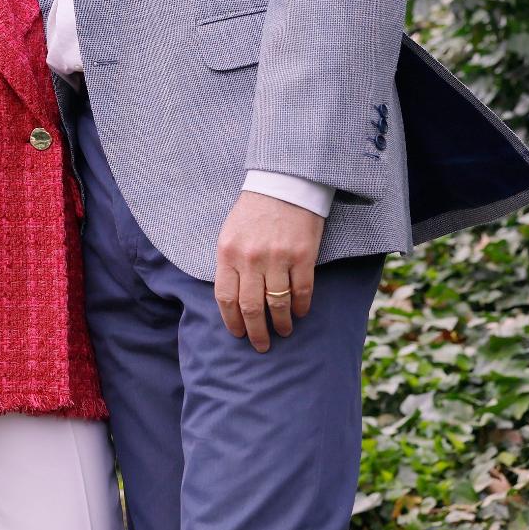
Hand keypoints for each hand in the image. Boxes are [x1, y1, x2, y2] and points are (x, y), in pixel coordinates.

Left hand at [213, 191, 323, 351]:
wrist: (282, 184)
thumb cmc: (253, 211)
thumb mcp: (230, 234)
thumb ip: (229, 264)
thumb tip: (232, 299)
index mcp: (228, 252)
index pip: (226, 298)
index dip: (232, 321)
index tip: (238, 334)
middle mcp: (250, 258)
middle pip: (251, 308)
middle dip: (256, 333)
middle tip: (261, 345)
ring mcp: (277, 258)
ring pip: (278, 304)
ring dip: (281, 324)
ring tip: (283, 331)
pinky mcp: (302, 256)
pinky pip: (302, 291)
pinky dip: (301, 307)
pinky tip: (300, 312)